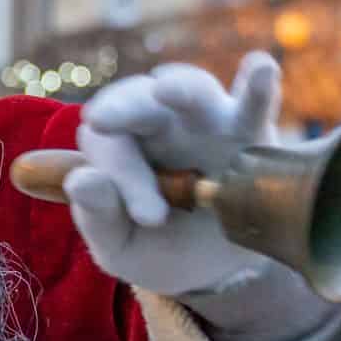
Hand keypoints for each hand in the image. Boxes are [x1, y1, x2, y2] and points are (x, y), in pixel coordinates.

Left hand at [65, 53, 281, 298]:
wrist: (221, 272)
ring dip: (182, 88)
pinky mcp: (252, 133)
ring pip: (193, 91)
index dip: (121, 173)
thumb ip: (97, 218)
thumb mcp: (121, 247)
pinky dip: (260, 85)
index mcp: (120, 150)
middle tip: (101, 120)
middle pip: (137, 100)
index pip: (107, 144)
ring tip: (168, 89)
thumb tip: (80, 180)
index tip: (150, 217)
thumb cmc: (162, 249)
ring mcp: (207, 124)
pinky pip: (256, 105)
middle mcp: (160, 127)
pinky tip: (261, 68)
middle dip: (121, 109)